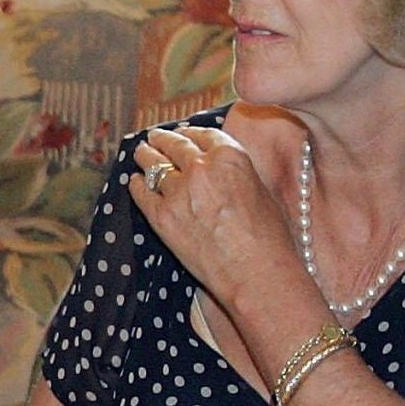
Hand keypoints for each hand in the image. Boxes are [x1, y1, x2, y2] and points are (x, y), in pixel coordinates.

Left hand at [126, 125, 300, 302]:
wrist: (255, 272)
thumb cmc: (268, 238)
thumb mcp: (259, 190)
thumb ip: (236, 172)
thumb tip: (220, 168)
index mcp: (230, 156)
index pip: (204, 135)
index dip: (191, 133)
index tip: (184, 133)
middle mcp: (200, 167)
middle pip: (175, 145)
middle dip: (163, 139)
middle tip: (155, 137)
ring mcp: (177, 192)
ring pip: (153, 164)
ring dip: (146, 156)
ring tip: (141, 152)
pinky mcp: (161, 217)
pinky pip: (141, 193)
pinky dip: (137, 185)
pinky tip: (135, 182)